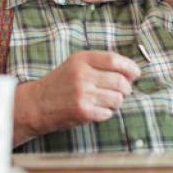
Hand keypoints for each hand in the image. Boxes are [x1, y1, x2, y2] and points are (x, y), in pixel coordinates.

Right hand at [18, 51, 140, 136]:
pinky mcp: (83, 111)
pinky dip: (106, 112)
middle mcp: (82, 75)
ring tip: (106, 101)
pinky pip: (108, 113)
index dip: (130, 67)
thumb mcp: (76, 64)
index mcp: (81, 59)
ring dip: (117, 102)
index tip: (136, 73)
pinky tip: (96, 109)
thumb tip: (130, 71)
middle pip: (120, 81)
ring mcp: (82, 94)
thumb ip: (100, 64)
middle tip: (123, 91)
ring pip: (117, 98)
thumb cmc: (60, 83)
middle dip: (126, 88)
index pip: (114, 60)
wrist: (36, 104)